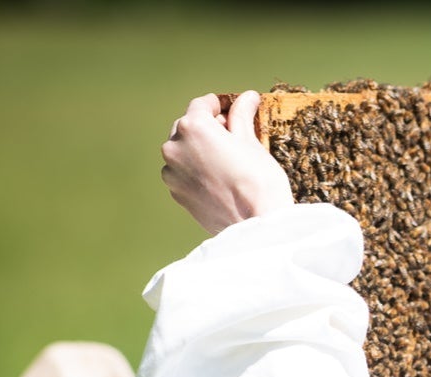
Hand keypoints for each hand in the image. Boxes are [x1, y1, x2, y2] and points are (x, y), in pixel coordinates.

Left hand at [161, 91, 293, 234]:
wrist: (256, 226)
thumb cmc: (258, 181)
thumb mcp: (251, 142)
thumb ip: (242, 116)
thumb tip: (247, 97)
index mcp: (194, 127)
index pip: (202, 105)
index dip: (219, 106)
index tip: (231, 110)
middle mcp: (175, 146)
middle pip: (188, 126)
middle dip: (207, 128)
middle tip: (231, 137)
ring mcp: (173, 172)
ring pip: (183, 151)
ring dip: (199, 150)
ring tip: (223, 162)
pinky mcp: (176, 192)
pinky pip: (182, 172)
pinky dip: (195, 170)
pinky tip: (217, 179)